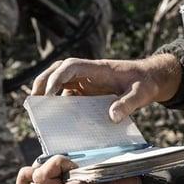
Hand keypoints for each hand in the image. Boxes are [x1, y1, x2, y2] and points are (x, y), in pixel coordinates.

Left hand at [13, 155, 140, 183]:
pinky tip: (74, 156)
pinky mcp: (71, 174)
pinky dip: (58, 157)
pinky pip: (52, 165)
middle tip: (70, 161)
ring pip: (39, 171)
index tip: (64, 166)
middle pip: (29, 180)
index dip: (41, 176)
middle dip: (46, 165)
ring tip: (74, 159)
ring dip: (52, 160)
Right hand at [30, 53, 182, 122]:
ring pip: (59, 79)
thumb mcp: (140, 94)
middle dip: (43, 81)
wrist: (150, 79)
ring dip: (46, 89)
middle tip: (34, 100)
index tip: (49, 93)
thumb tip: (112, 117)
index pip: (71, 66)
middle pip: (58, 69)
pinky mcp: (86, 90)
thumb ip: (127, 104)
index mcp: (98, 68)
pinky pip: (67, 93)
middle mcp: (88, 72)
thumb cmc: (144, 83)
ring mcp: (86, 80)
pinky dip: (56, 102)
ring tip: (36, 108)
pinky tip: (52, 118)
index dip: (57, 76)